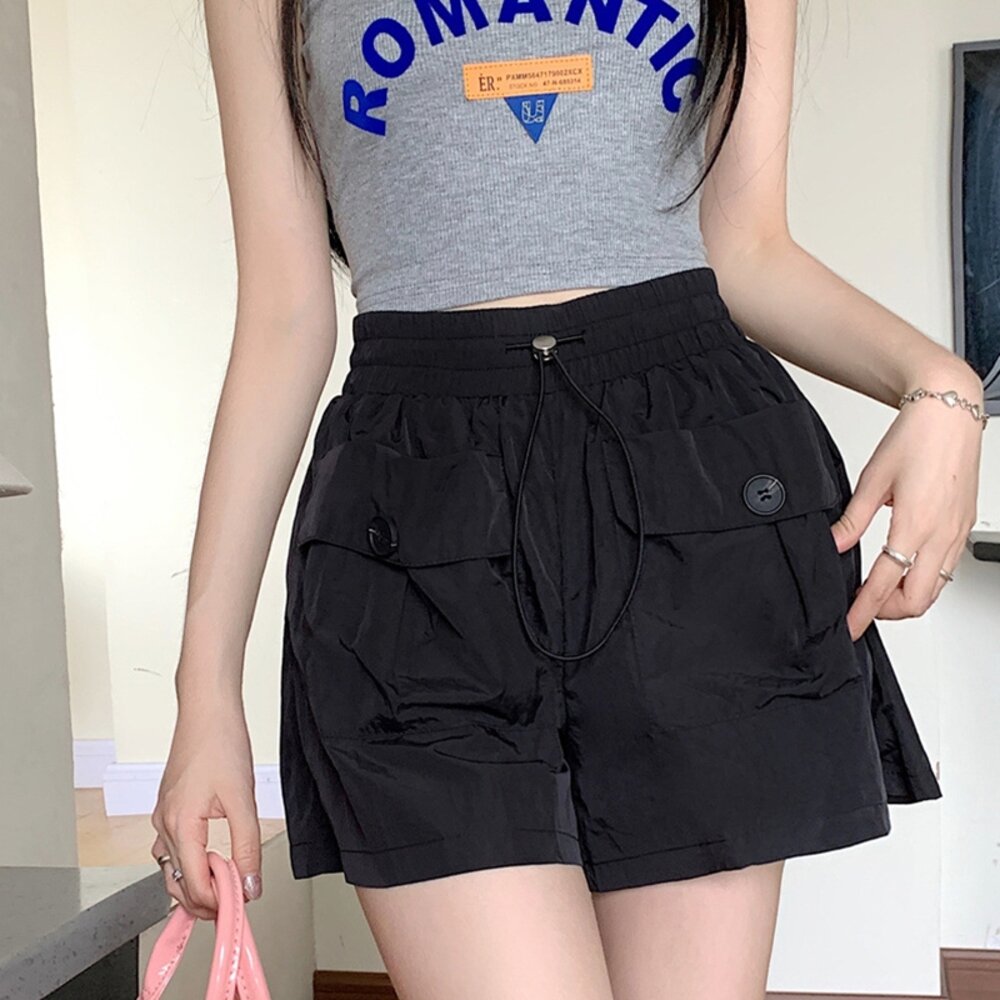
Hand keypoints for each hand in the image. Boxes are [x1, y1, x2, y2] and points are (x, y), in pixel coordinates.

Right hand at [150, 696, 262, 919]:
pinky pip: (171, 847)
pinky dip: (188, 862)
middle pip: (176, 883)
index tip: (241, 905)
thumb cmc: (222, 744)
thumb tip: (249, 886)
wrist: (207, 710)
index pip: (192, 885)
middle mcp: (164, 824)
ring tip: (225, 886)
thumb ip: (247, 846)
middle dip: (203, 900)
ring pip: (170, 867)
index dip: (217, 902)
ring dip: (194, 883)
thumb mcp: (243, 799)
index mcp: (180, 825)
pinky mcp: (168, 806)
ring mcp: (163, 815)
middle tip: (234, 904)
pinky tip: (209, 858)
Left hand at [829, 384, 982, 641]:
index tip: (849, 625)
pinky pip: (946, 569)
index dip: (863, 611)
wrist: (950, 413)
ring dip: (906, 599)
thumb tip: (833, 545)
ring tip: (878, 593)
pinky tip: (904, 571)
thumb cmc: (914, 438)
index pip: (885, 584)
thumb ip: (852, 520)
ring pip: (935, 589)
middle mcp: (941, 534)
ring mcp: (956, 533)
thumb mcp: (872, 480)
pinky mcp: (963, 527)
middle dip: (887, 612)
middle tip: (861, 607)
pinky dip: (924, 581)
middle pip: (917, 599)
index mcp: (915, 524)